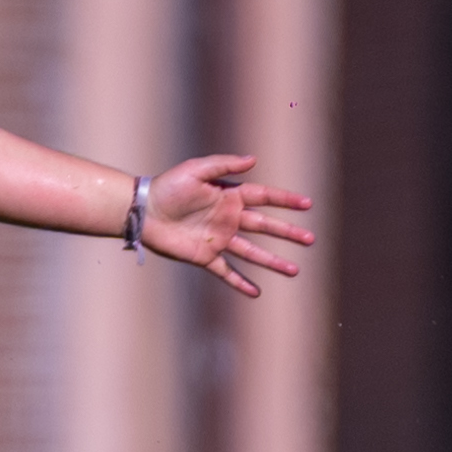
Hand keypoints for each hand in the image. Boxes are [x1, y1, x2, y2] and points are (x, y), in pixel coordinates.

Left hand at [139, 153, 315, 296]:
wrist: (141, 211)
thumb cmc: (167, 187)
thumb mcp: (195, 170)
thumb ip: (223, 166)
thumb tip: (253, 159)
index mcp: (228, 196)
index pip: (264, 198)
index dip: (285, 200)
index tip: (307, 204)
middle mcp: (227, 218)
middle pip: (265, 227)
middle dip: (287, 233)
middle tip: (310, 240)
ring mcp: (218, 239)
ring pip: (252, 252)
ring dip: (273, 261)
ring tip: (294, 271)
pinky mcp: (204, 256)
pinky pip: (226, 271)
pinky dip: (240, 282)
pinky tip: (256, 292)